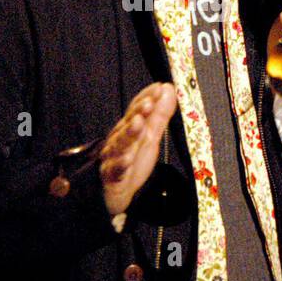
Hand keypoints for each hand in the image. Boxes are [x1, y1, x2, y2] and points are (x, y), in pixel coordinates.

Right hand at [99, 83, 177, 216]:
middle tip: (149, 103)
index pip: (136, 110)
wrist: (117, 192)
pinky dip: (120, 164)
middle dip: (138, 113)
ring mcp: (114, 158)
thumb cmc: (133, 160)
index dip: (146, 99)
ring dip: (129, 133)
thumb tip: (168, 88)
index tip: (159, 89)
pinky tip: (127, 159)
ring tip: (138, 124)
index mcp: (129, 128)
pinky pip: (116, 170)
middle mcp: (120, 140)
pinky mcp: (112, 177)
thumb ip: (159, 114)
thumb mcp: (150, 136)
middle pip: (128, 124)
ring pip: (121, 144)